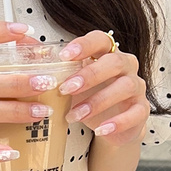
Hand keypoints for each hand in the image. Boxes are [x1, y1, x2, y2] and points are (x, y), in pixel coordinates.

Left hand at [57, 30, 148, 144]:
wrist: (110, 126)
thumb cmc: (88, 98)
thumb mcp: (71, 84)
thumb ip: (56, 71)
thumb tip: (28, 56)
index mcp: (108, 54)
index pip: (101, 39)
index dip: (84, 45)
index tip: (64, 55)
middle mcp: (126, 66)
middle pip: (114, 61)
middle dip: (89, 75)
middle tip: (65, 89)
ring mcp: (137, 87)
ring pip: (125, 87)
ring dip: (98, 102)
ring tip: (74, 116)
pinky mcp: (141, 110)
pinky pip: (135, 113)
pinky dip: (118, 122)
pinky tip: (100, 130)